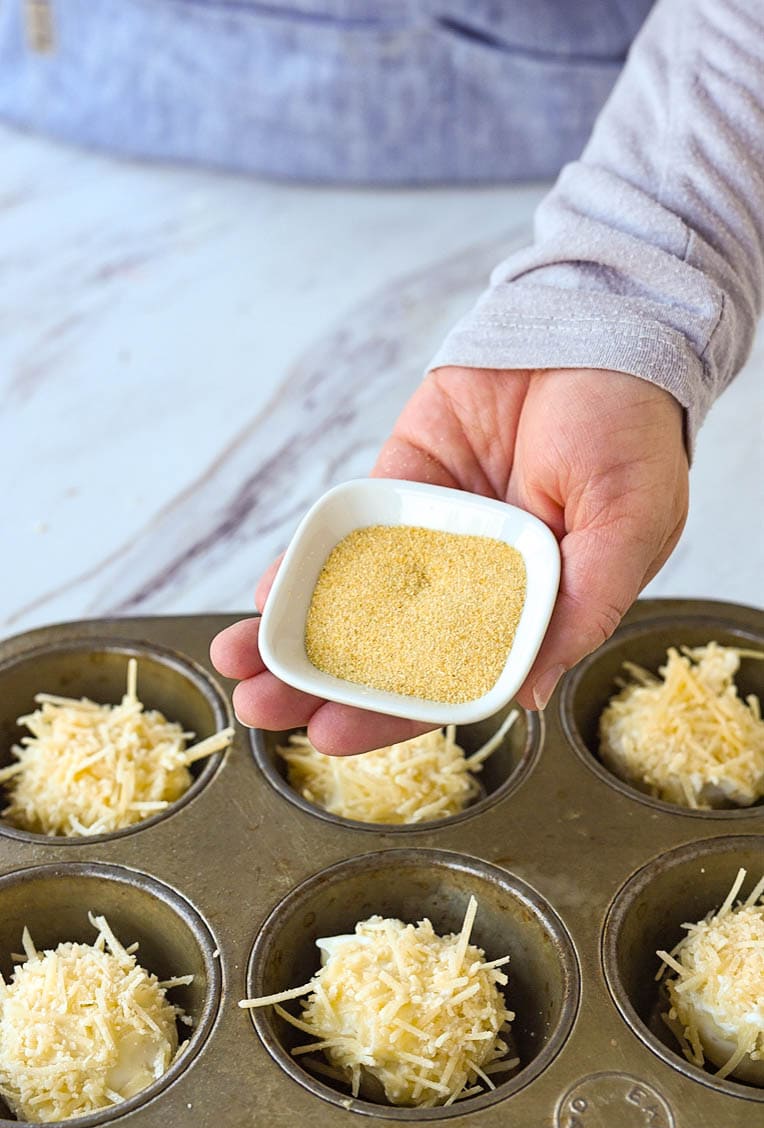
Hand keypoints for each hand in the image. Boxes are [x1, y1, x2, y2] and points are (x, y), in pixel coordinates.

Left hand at [210, 366, 688, 753]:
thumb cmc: (630, 431)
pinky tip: (267, 593)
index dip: (390, 715)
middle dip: (320, 682)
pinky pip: (345, 531)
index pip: (449, 680)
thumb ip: (583, 607)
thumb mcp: (630, 525)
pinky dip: (306, 561)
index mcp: (528, 608)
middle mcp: (471, 582)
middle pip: (385, 650)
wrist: (596, 330)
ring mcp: (430, 535)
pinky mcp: (400, 484)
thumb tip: (527, 694)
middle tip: (259, 708)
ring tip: (236, 660)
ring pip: (354, 597)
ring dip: (297, 631)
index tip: (330, 736)